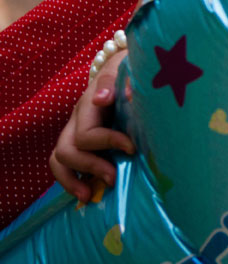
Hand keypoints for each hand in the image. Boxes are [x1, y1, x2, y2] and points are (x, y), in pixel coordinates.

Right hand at [49, 49, 134, 202]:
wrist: (124, 66)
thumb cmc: (132, 71)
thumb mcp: (131, 70)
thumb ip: (127, 81)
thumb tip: (121, 96)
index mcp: (90, 104)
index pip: (88, 132)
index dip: (108, 143)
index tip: (132, 148)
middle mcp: (78, 118)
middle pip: (67, 148)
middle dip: (90, 166)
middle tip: (113, 178)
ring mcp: (74, 130)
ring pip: (58, 158)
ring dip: (71, 180)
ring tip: (88, 197)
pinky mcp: (79, 141)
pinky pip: (64, 164)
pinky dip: (72, 180)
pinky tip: (86, 193)